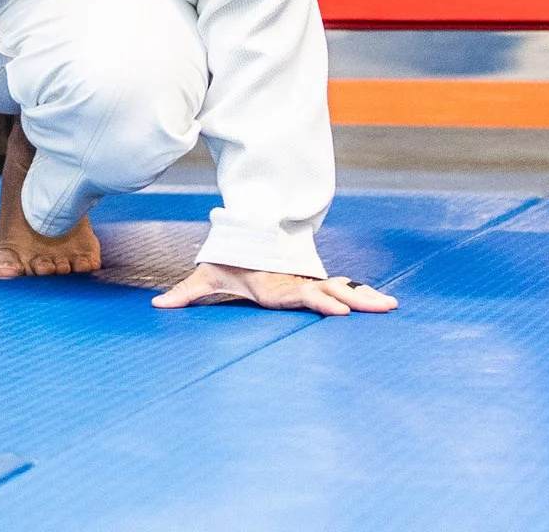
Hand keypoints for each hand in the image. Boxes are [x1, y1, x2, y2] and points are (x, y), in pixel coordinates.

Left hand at [153, 262, 397, 313]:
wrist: (244, 239)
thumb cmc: (227, 262)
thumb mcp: (206, 276)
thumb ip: (186, 293)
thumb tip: (158, 305)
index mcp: (274, 286)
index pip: (300, 295)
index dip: (320, 302)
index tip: (339, 309)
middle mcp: (295, 283)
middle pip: (329, 291)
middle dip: (355, 299)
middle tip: (381, 307)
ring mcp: (308, 283)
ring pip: (341, 289)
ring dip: (365, 297)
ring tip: (391, 305)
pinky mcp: (313, 285)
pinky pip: (342, 289)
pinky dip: (362, 294)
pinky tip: (384, 303)